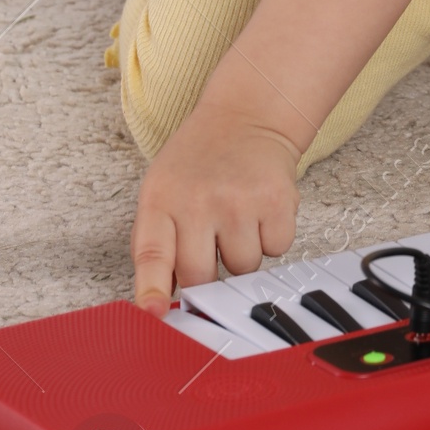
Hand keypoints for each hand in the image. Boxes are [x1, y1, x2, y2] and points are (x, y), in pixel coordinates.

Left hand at [131, 106, 298, 313]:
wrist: (247, 117)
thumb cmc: (199, 162)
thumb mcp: (162, 190)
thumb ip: (155, 243)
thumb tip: (162, 299)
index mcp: (161, 199)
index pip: (152, 253)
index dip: (152, 288)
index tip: (153, 312)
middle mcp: (198, 200)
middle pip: (202, 276)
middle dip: (208, 270)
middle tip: (212, 238)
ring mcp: (239, 201)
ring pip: (243, 268)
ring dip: (243, 252)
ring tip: (238, 215)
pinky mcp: (277, 201)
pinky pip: (276, 250)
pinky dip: (272, 237)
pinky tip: (260, 209)